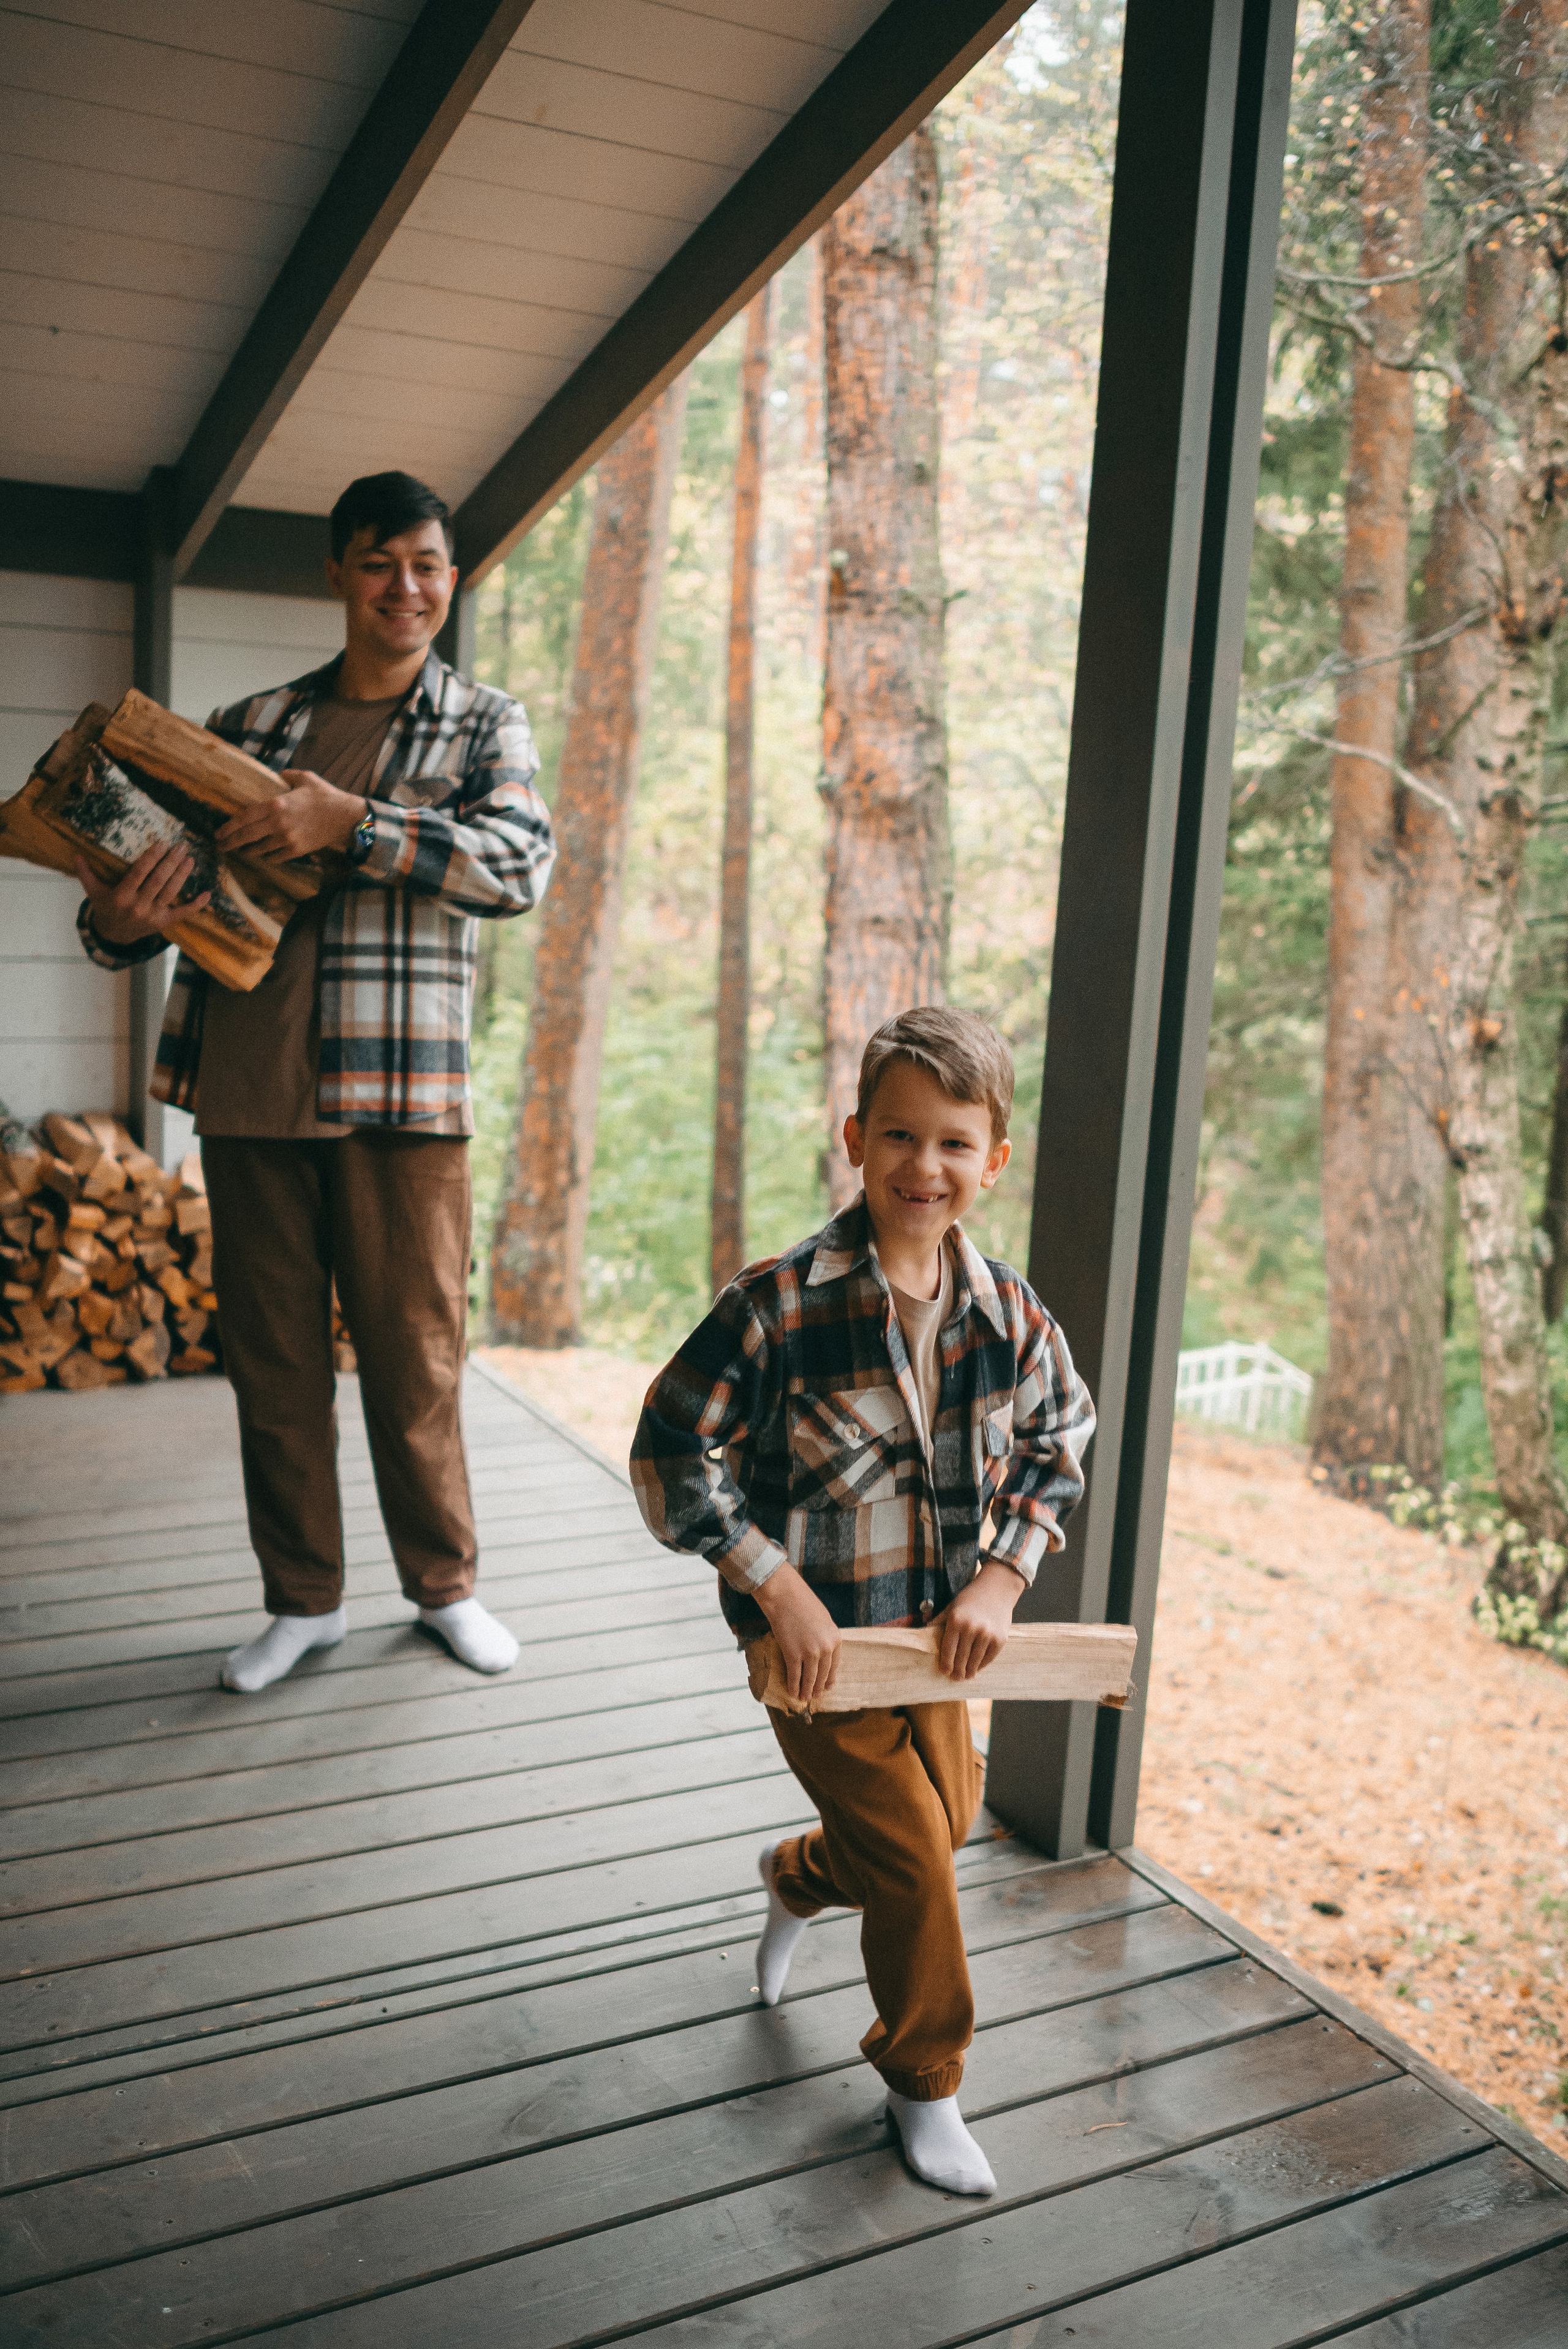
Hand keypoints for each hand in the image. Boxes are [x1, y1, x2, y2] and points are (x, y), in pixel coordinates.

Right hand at [76, 845, 208, 945]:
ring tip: (190, 859)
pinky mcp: (163, 923)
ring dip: (182, 875)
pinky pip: (182, 913)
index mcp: (121, 896)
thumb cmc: (105, 908)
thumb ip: (85, 873)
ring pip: (171, 892)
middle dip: (171, 862)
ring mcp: (152, 916)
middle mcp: (138, 906)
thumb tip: (75, 853)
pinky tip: (207, 894)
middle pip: (158, 881)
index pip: (139, 873)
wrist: (114, 936)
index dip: (151, 858)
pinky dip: (196, 905)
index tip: (162, 843)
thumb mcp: (93, 891)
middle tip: (182, 846)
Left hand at [216, 770, 365, 860]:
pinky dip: (267, 857)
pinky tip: (263, 856)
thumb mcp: (305, 778)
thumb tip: (278, 775)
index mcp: (276, 804)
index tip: (219, 832)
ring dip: (247, 851)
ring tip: (240, 852)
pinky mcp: (296, 850)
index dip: (229, 826)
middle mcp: (277, 823)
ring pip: (259, 849)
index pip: (245, 817)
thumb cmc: (325, 796)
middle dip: (230, 843)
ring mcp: (287, 838)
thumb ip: (287, 776)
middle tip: (220, 847)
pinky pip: (275, 857)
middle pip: (246, 836)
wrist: (345, 817)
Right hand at [754, 1563, 840, 1705]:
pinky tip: (792, 1691)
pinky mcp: (793, 1654)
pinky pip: (795, 1675)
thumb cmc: (803, 1603)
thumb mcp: (824, 1620)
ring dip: (806, 1690)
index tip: (828, 1687)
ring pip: (810, 1678)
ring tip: (803, 1697)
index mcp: (836, 1639)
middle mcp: (826, 1648)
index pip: (835, 1665)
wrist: (785, 1595)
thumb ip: (825, 1637)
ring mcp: (810, 1653)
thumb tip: (822, 1653)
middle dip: (818, 1687)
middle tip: (814, 1695)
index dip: (830, 1679)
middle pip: (823, 1674)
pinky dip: (793, 1685)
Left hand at [937, 1560, 1026, 1680]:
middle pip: (961, 1658)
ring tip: (967, 1676)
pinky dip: (982, 1664)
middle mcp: (972, 1628)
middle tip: (955, 1678)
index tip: (944, 1672)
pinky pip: (989, 1657)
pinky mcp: (1000, 1639)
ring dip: (970, 1671)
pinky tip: (977, 1668)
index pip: (948, 1649)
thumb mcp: (952, 1606)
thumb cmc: (971, 1598)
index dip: (946, 1663)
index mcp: (956, 1620)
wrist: (997, 1588)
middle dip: (957, 1670)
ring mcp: (987, 1635)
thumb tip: (924, 1633)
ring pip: (975, 1660)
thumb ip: (939, 1621)